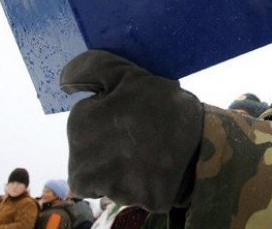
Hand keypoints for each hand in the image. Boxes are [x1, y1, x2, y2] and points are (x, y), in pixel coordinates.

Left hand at [60, 50, 202, 211]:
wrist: (207, 137)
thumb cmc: (163, 103)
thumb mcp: (127, 74)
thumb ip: (91, 70)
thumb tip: (64, 80)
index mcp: (80, 127)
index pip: (83, 122)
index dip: (105, 114)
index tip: (128, 112)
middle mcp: (87, 163)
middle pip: (89, 153)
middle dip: (109, 143)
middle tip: (139, 132)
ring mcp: (113, 188)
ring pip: (108, 176)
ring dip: (124, 165)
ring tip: (151, 149)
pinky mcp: (140, 201)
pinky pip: (134, 192)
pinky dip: (144, 182)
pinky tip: (158, 167)